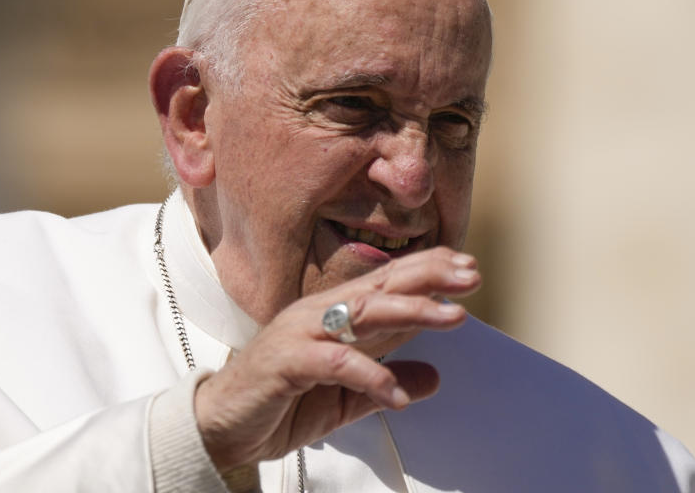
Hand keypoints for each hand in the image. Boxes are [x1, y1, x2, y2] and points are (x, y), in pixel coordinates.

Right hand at [193, 246, 480, 471]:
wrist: (221, 426)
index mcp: (335, 314)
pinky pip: (334, 363)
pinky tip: (398, 394)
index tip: (468, 267)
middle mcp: (320, 314)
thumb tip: (435, 378)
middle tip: (473, 276)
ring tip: (453, 317)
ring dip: (411, 312)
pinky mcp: (286, 362)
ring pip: (363, 313)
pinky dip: (369, 376)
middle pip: (382, 287)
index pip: (387, 283)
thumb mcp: (346, 395)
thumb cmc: (282, 402)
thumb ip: (386, 382)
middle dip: (431, 278)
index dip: (427, 270)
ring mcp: (301, 333)